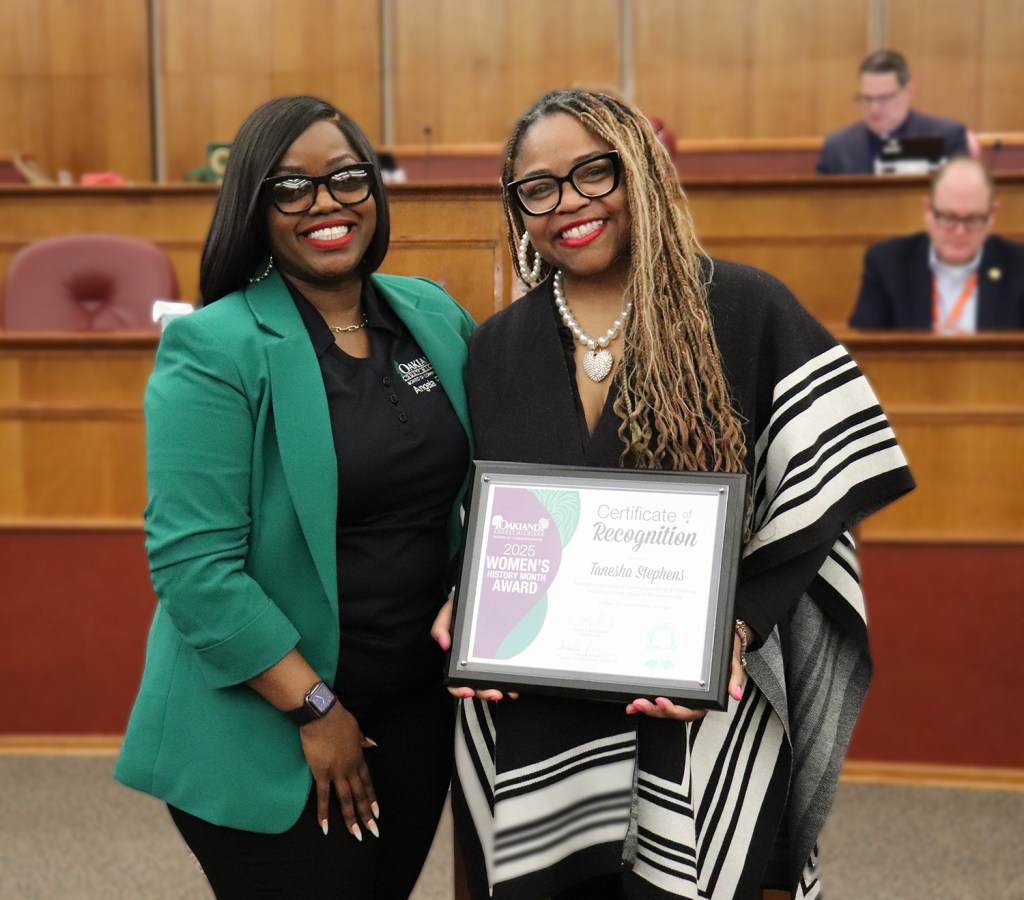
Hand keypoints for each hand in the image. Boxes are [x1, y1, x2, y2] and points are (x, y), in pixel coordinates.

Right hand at [299, 704, 378, 840]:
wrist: (322, 715)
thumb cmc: (338, 719)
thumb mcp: (356, 729)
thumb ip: (364, 740)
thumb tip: (373, 744)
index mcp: (358, 757)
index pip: (367, 782)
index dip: (372, 797)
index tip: (377, 812)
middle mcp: (350, 768)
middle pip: (360, 794)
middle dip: (367, 814)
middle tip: (373, 831)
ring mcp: (337, 772)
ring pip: (346, 799)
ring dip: (351, 818)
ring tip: (356, 834)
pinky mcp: (321, 773)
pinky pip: (323, 796)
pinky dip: (323, 813)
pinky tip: (325, 828)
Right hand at [431, 598, 517, 700]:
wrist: (478, 597)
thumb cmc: (461, 609)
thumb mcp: (448, 613)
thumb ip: (440, 627)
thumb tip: (444, 644)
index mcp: (457, 658)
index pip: (454, 681)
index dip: (459, 690)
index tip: (467, 691)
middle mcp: (471, 664)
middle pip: (476, 686)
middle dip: (485, 693)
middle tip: (495, 693)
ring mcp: (485, 662)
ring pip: (491, 683)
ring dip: (499, 689)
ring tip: (509, 690)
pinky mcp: (500, 657)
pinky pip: (504, 672)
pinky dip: (509, 680)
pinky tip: (515, 682)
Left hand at [625, 633, 747, 719]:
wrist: (721, 639)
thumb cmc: (726, 652)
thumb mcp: (732, 662)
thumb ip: (734, 678)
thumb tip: (735, 694)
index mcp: (706, 698)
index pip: (690, 711)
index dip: (675, 710)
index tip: (662, 701)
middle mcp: (692, 700)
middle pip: (672, 711)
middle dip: (655, 710)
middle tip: (640, 703)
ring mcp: (681, 694)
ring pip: (663, 707)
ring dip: (648, 708)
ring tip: (633, 704)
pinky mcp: (672, 686)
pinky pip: (658, 695)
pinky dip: (646, 699)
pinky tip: (633, 699)